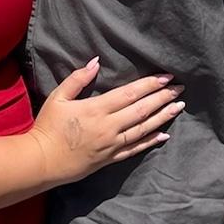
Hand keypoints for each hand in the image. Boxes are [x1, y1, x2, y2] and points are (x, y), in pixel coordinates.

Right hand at [29, 58, 183, 185]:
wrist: (43, 161)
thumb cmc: (49, 127)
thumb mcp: (58, 97)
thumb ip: (78, 79)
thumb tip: (96, 62)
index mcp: (97, 109)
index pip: (130, 93)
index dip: (150, 84)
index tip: (167, 77)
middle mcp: (109, 127)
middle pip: (142, 110)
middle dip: (163, 97)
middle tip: (180, 89)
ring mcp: (112, 144)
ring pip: (143, 129)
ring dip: (163, 117)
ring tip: (178, 107)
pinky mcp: (111, 158)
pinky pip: (135, 149)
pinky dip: (151, 141)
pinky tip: (164, 135)